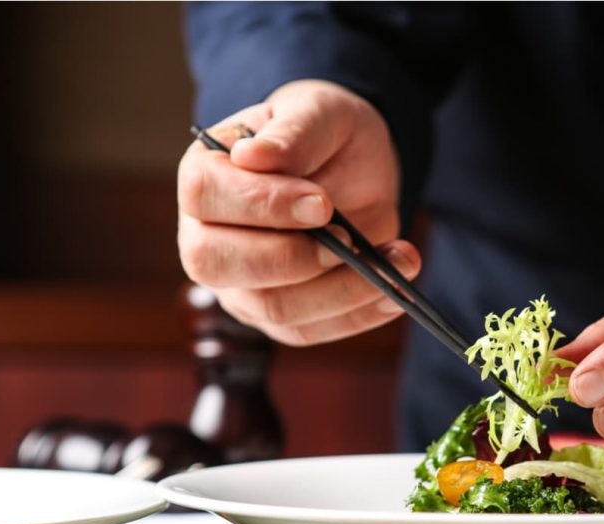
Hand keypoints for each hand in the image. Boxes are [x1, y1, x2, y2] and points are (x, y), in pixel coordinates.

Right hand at [177, 79, 420, 344]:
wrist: (354, 169)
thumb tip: (252, 157)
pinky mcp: (279, 317)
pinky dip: (359, 315)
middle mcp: (207, 238)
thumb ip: (293, 133)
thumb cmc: (325, 135)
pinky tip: (396, 291)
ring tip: (399, 260)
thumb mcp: (319, 112)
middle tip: (351, 240)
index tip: (323, 204)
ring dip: (343, 290)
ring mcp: (239, 285)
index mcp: (204, 177)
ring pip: (275, 308)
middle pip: (218, 264)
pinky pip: (312, 331)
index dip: (263, 205)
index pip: (205, 196)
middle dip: (293, 258)